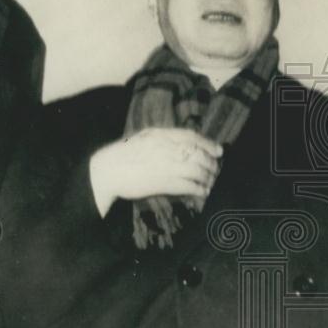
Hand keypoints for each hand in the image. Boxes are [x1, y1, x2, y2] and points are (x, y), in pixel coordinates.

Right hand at [89, 128, 221, 216]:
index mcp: (162, 134)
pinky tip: (203, 193)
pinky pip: (190, 186)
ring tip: (211, 182)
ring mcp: (168, 165)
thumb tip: (183, 143)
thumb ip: (163, 138)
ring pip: (198, 170)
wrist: (108, 170)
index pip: (193, 137)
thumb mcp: (144, 137)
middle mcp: (168, 148)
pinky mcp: (166, 183)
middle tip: (216, 169)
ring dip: (208, 178)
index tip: (219, 151)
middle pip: (199, 154)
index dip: (209, 144)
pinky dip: (200, 190)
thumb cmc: (123, 155)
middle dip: (211, 163)